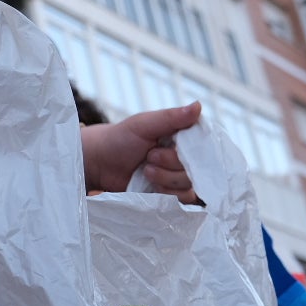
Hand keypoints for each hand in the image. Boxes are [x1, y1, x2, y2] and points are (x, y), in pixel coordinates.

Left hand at [81, 103, 200, 201]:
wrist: (101, 163)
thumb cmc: (121, 138)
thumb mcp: (144, 124)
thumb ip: (171, 117)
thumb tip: (198, 106)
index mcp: (184, 137)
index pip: (204, 146)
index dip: (188, 151)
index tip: (165, 147)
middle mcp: (186, 157)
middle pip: (196, 168)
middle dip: (169, 165)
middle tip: (149, 156)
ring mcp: (179, 176)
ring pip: (189, 185)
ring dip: (164, 179)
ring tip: (145, 170)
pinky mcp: (171, 194)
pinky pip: (182, 199)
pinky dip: (166, 193)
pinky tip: (150, 185)